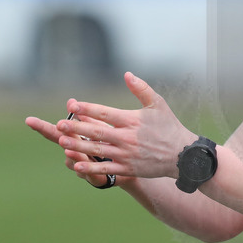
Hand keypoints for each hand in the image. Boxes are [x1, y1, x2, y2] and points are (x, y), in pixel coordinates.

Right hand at [25, 114, 114, 188]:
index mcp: (74, 139)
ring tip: (70, 150)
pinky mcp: (93, 176)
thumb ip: (84, 116)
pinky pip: (89, 173)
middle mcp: (73, 153)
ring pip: (74, 160)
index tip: (28, 120)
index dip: (42, 126)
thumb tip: (70, 100)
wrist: (121, 167)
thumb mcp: (97, 128)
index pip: (56, 131)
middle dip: (57, 138)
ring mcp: (81, 165)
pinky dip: (85, 170)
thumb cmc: (105, 145)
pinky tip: (82, 168)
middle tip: (54, 132)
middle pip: (62, 144)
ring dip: (72, 155)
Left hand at [55, 72, 195, 180]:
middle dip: (76, 127)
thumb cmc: (169, 127)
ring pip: (98, 150)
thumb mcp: (158, 104)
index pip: (105, 113)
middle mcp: (127, 137)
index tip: (72, 104)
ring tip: (61, 141)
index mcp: (132, 120)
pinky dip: (90, 167)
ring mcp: (127, 154)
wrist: (182, 155)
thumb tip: (127, 74)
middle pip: (97, 131)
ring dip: (78, 145)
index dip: (88, 108)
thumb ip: (141, 89)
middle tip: (60, 123)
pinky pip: (106, 168)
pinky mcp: (128, 168)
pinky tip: (75, 164)